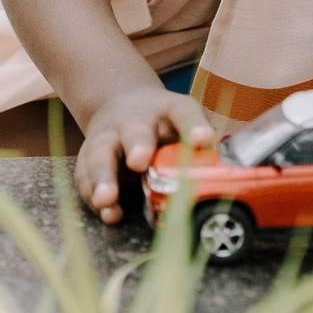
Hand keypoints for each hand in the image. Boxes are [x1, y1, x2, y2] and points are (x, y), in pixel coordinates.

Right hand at [74, 85, 210, 224]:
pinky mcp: (90, 155)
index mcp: (166, 110)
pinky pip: (86, 175)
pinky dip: (93, 194)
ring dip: (103, 177)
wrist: (120, 101)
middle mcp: (134, 120)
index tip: (203, 139)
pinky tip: (107, 211)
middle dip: (137, 145)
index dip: (193, 125)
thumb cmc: (162, 121)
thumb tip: (226, 168)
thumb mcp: (184, 121)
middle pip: (135, 130)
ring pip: (101, 154)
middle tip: (139, 161)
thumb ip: (200, 142)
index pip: (183, 112)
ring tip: (107, 198)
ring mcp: (108, 136)